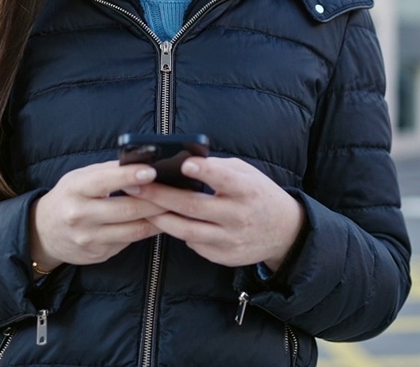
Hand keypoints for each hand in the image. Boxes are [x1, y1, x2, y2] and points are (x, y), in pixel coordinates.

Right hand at [30, 161, 166, 271]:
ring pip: (133, 230)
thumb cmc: (69, 197)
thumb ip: (108, 172)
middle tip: (178, 192)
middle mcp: (80, 216)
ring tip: (176, 208)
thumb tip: (142, 162)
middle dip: (156, 200)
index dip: (130, 176)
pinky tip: (161, 222)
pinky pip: (130, 241)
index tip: (152, 171)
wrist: (44, 233)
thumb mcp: (80, 178)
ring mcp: (89, 238)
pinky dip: (148, 231)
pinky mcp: (99, 254)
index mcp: (75, 190)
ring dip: (159, 219)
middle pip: (127, 209)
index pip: (105, 182)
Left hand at [135, 157, 304, 270]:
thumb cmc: (258, 194)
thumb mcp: (247, 174)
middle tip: (135, 185)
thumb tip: (182, 161)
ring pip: (187, 231)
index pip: (225, 180)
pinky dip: (178, 231)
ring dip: (160, 218)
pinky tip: (165, 221)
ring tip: (140, 205)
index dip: (206, 172)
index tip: (185, 165)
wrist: (283, 232)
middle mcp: (239, 217)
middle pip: (194, 207)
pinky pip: (194, 244)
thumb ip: (218, 168)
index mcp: (248, 191)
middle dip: (161, 196)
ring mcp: (231, 240)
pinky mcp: (224, 257)